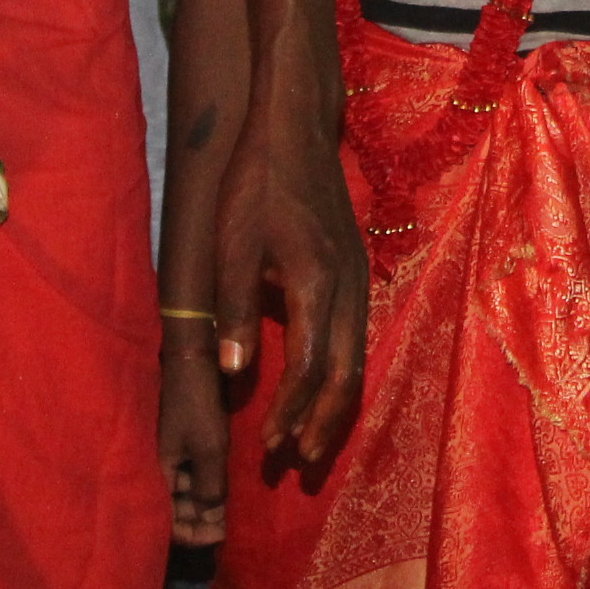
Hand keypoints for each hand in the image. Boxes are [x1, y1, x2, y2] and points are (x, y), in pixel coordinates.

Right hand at [160, 321, 231, 545]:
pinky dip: (202, 486)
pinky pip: (188, 475)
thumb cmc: (197, 404)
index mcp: (158, 473)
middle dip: (198, 524)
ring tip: (225, 514)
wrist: (190, 359)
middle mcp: (158, 468)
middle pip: (173, 511)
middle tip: (224, 530)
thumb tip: (209, 515)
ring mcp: (169, 454)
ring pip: (182, 494)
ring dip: (202, 506)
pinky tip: (220, 488)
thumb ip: (209, 487)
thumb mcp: (209, 449)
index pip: (167, 522)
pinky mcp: (179, 442)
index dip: (192, 536)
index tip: (218, 537)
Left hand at [207, 95, 369, 463]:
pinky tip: (325, 388)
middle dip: (321, 424)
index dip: (289, 412)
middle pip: (344, 373)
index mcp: (315, 281)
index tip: (267, 447)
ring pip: (356, 357)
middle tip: (296, 464)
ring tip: (312, 443)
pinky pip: (356, 335)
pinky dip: (342, 373)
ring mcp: (357, 274)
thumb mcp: (232, 242)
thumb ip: (234, 307)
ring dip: (335, 405)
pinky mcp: (354, 266)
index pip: (309, 368)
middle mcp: (347, 285)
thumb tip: (233, 372)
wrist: (295, 124)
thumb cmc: (256, 179)